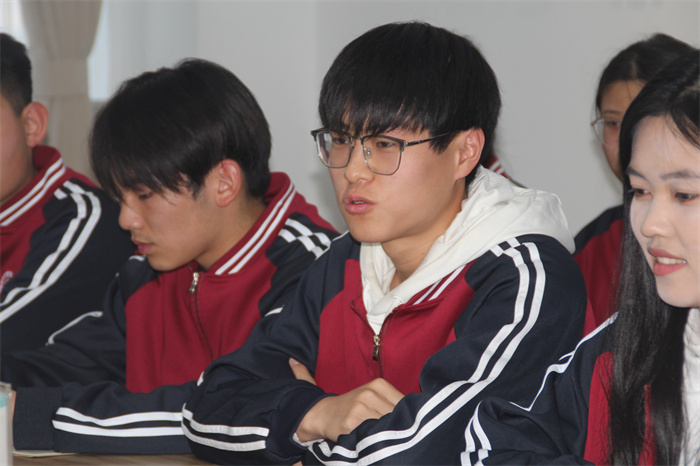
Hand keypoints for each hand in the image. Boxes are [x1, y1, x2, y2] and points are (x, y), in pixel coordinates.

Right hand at [289, 359, 403, 442]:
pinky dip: (376, 440)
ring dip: (389, 436)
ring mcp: (360, 408)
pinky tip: (375, 442)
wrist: (323, 413)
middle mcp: (370, 393)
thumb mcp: (373, 397)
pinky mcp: (352, 423)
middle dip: (400, 428)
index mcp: (379, 384)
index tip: (407, 427)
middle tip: (397, 436)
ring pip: (387, 427)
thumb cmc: (354, 407)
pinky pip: (372, 435)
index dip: (409, 418)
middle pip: (398, 416)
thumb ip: (393, 403)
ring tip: (386, 440)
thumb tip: (418, 418)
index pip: (406, 404)